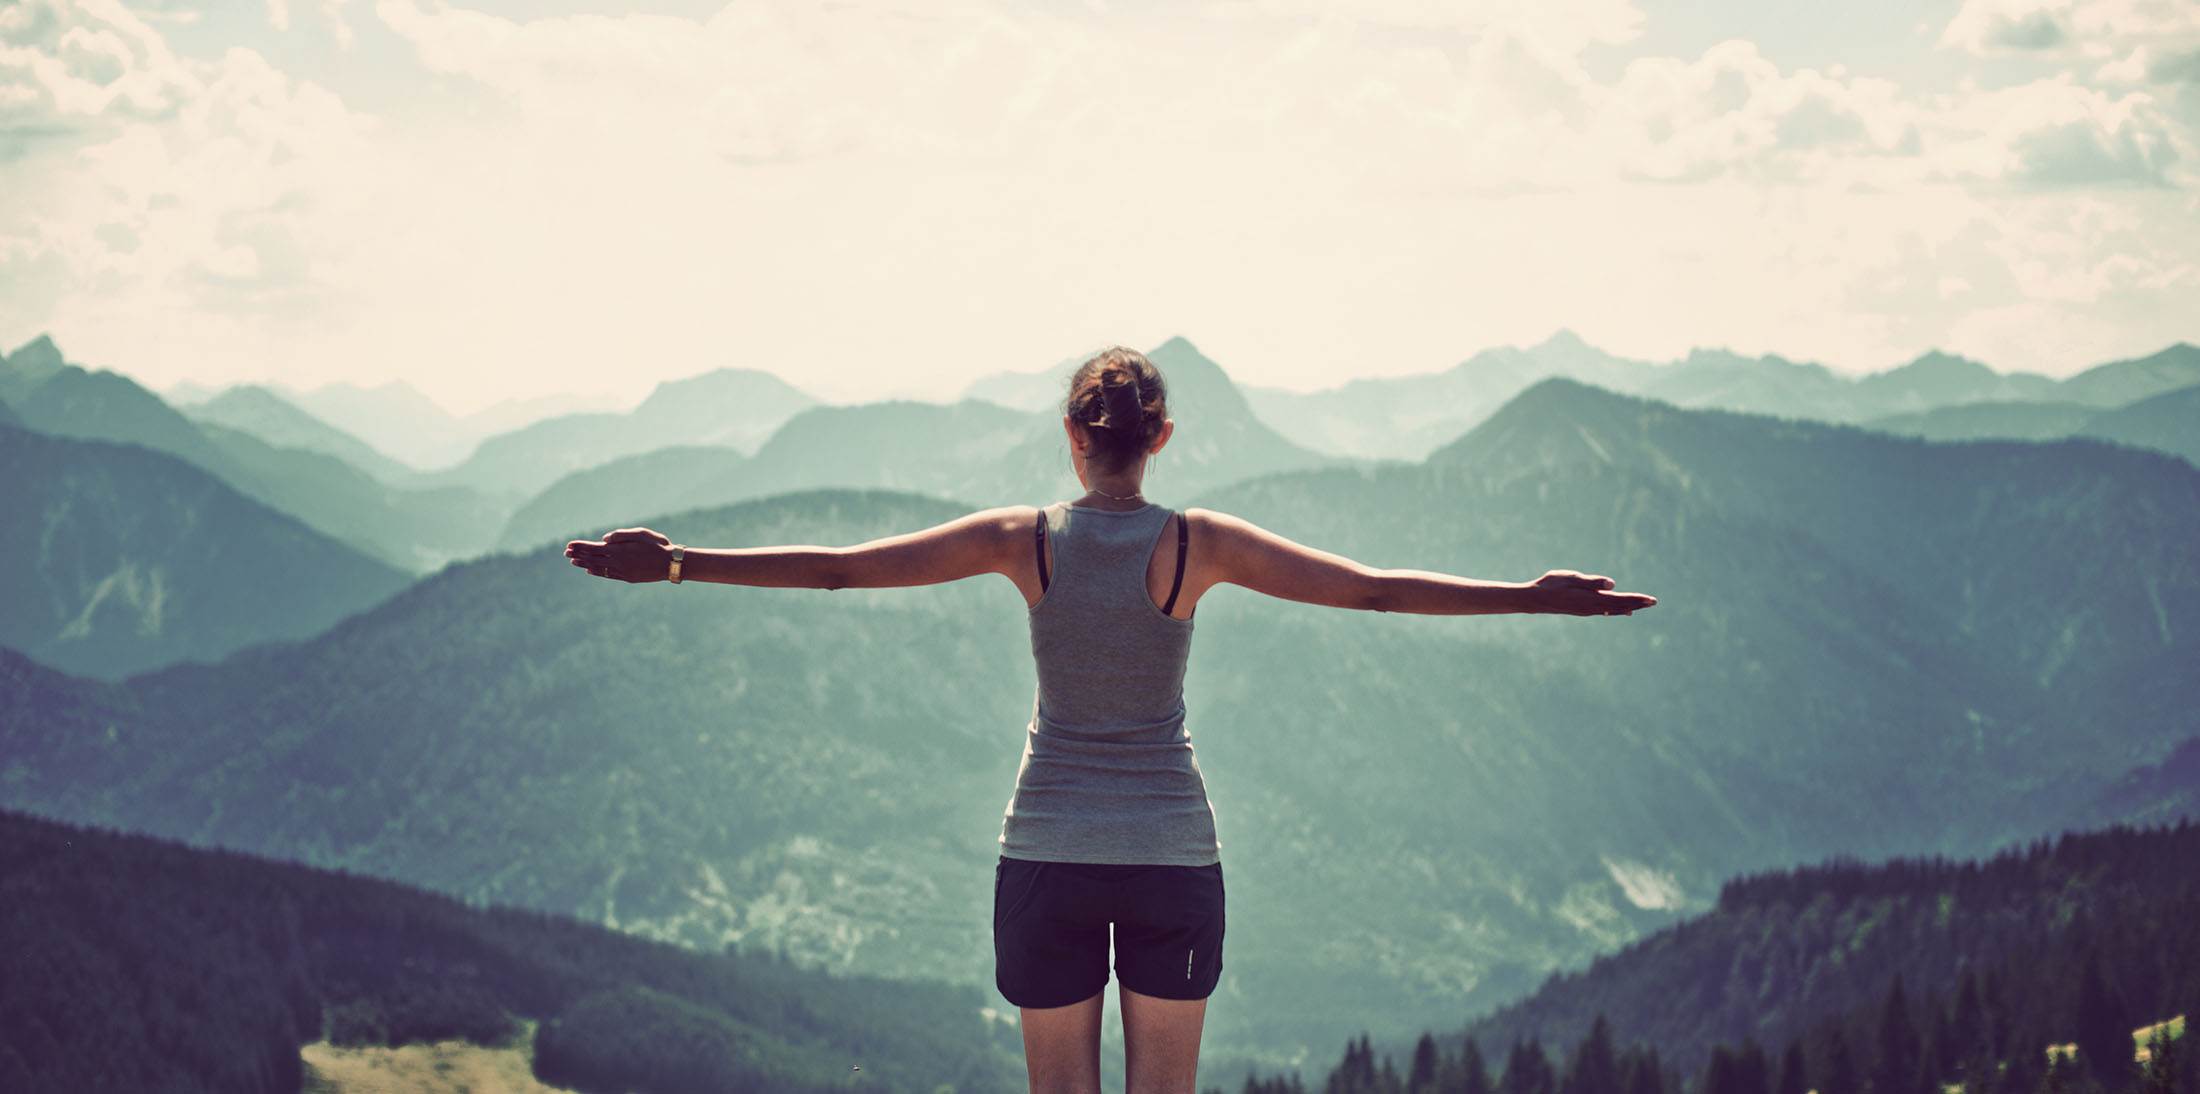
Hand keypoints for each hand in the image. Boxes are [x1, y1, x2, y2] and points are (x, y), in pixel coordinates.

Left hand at [564, 527, 672, 582]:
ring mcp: (623, 572)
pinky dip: (597, 572)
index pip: (594, 547)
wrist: (671, 564)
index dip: (581, 546)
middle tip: (565, 553)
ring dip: (585, 564)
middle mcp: (618, 562)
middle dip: (578, 555)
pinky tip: (590, 570)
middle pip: (593, 558)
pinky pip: (608, 575)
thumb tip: (603, 539)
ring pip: (598, 568)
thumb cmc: (658, 545)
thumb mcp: (641, 533)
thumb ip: (620, 535)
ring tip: (574, 561)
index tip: (569, 544)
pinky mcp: (628, 578)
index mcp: (620, 550)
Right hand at [1531, 569, 1655, 616]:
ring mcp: (1588, 610)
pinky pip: (1606, 611)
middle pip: (1620, 606)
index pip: (1620, 600)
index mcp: (1592, 599)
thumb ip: (1592, 582)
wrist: (1535, 599)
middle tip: (1654, 602)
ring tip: (1643, 605)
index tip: (1651, 600)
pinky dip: (1618, 609)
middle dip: (1637, 603)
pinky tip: (1624, 611)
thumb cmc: (1551, 585)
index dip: (1636, 599)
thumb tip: (1612, 585)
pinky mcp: (1584, 609)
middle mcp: (1592, 607)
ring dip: (1629, 606)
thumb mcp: (1572, 578)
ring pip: (1614, 609)